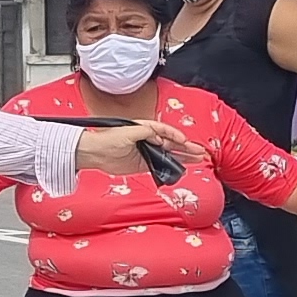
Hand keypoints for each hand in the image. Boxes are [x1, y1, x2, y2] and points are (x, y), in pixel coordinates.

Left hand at [76, 119, 201, 182]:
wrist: (95, 153)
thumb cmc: (108, 138)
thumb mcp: (128, 131)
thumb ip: (146, 133)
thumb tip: (159, 139)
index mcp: (145, 128)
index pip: (165, 131)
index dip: (175, 135)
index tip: (184, 141)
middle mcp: (148, 140)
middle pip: (171, 143)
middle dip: (186, 147)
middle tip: (200, 151)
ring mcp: (147, 152)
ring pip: (169, 154)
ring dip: (183, 156)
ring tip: (198, 158)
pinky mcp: (143, 164)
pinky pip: (161, 165)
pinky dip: (171, 166)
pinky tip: (182, 167)